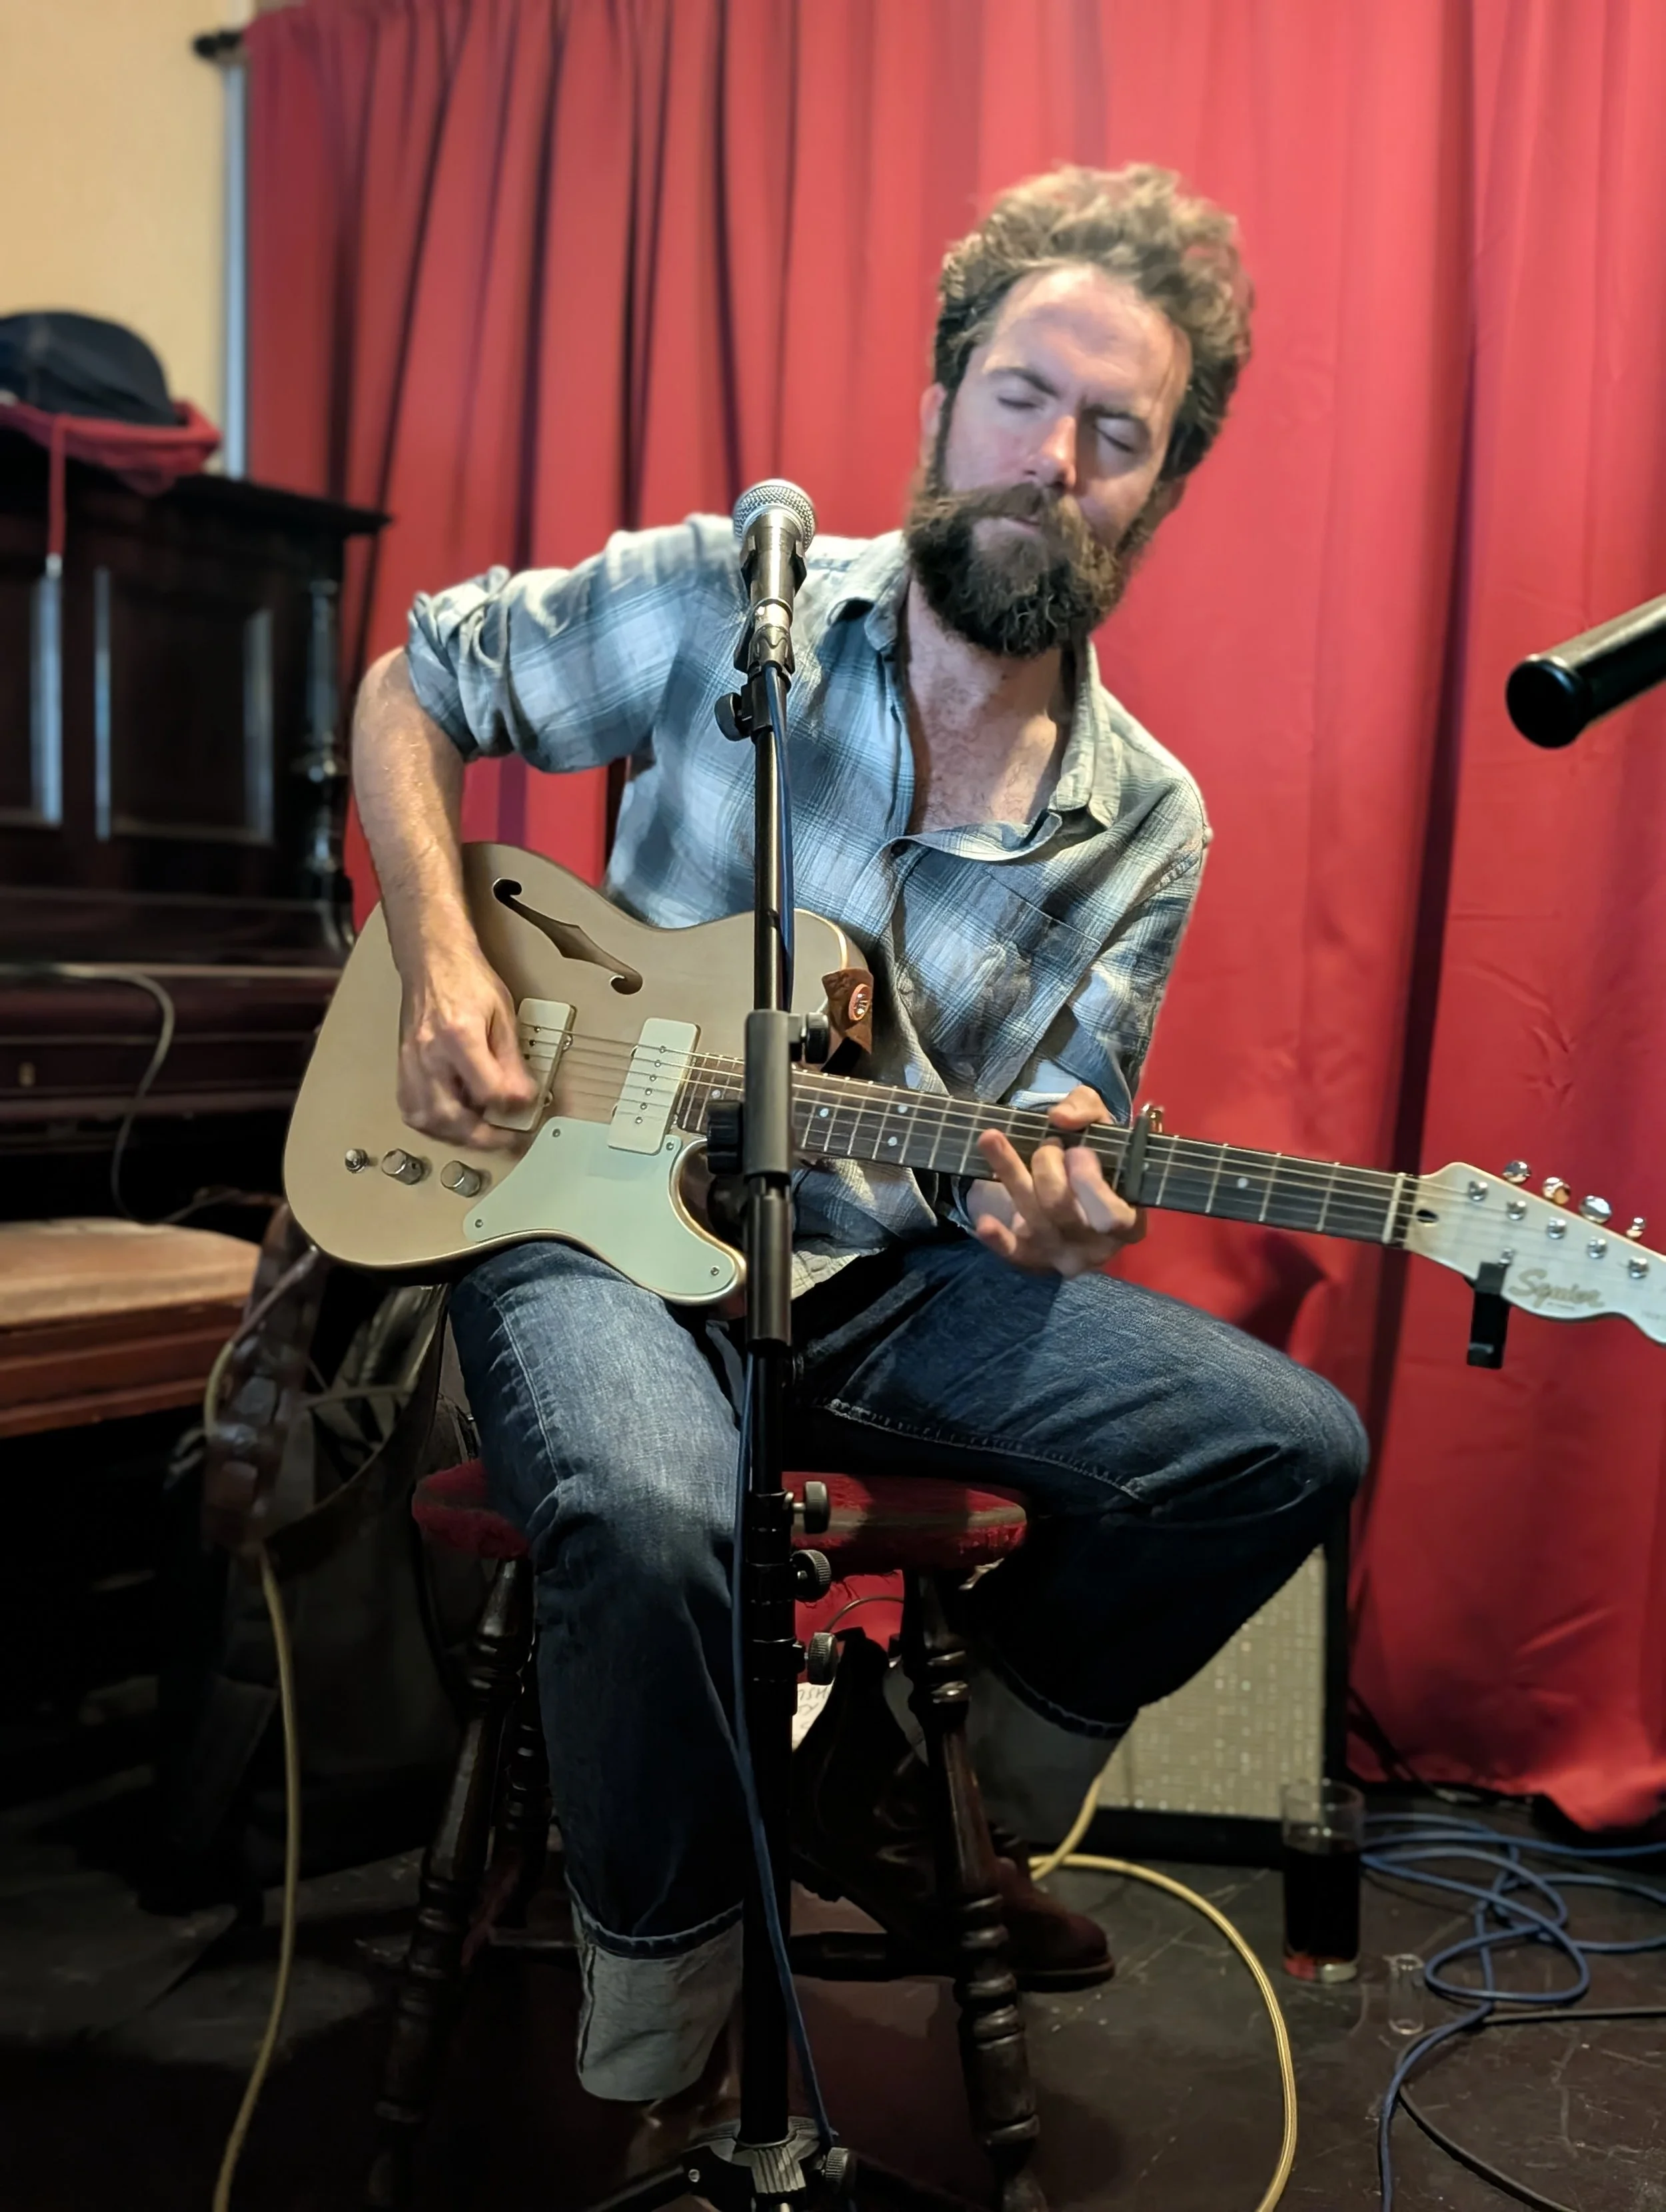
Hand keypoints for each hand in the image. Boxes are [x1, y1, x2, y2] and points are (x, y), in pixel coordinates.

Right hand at [396, 943, 535, 1149]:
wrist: (432, 961)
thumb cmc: (468, 980)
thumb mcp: (503, 1015)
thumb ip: (512, 1060)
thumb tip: (523, 1097)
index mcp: (459, 1036)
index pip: (488, 1091)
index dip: (512, 1106)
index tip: (527, 1105)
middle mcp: (429, 1054)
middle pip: (451, 1116)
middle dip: (482, 1137)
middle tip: (506, 1138)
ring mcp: (411, 1062)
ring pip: (427, 1120)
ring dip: (456, 1136)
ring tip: (481, 1134)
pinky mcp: (402, 1065)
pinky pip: (412, 1109)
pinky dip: (434, 1123)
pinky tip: (452, 1121)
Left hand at [968, 1085, 1145, 1276]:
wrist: (1076, 1186)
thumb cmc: (1097, 1155)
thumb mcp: (1100, 1122)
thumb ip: (1087, 1109)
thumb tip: (1060, 1117)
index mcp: (1129, 1221)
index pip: (1111, 1216)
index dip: (1089, 1183)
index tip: (1077, 1150)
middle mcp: (1097, 1247)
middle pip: (1061, 1209)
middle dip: (1047, 1167)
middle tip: (1048, 1145)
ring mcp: (1063, 1255)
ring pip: (1031, 1216)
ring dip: (1009, 1171)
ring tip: (991, 1137)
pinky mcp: (1033, 1259)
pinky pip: (1013, 1253)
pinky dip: (998, 1238)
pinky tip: (984, 1222)